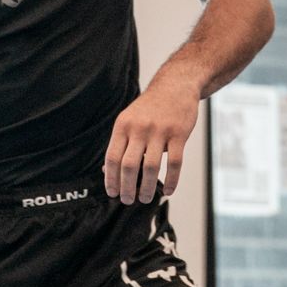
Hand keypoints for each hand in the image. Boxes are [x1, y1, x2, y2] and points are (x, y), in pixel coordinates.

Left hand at [104, 71, 199, 202]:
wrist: (175, 86)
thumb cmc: (149, 109)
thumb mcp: (128, 120)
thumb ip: (121, 144)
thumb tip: (107, 172)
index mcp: (122, 126)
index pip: (112, 157)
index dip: (110, 178)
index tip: (112, 193)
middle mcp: (139, 128)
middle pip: (129, 165)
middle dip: (127, 188)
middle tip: (128, 200)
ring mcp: (160, 131)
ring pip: (151, 167)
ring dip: (147, 187)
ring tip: (146, 198)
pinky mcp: (179, 134)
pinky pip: (175, 163)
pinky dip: (171, 180)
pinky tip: (168, 190)